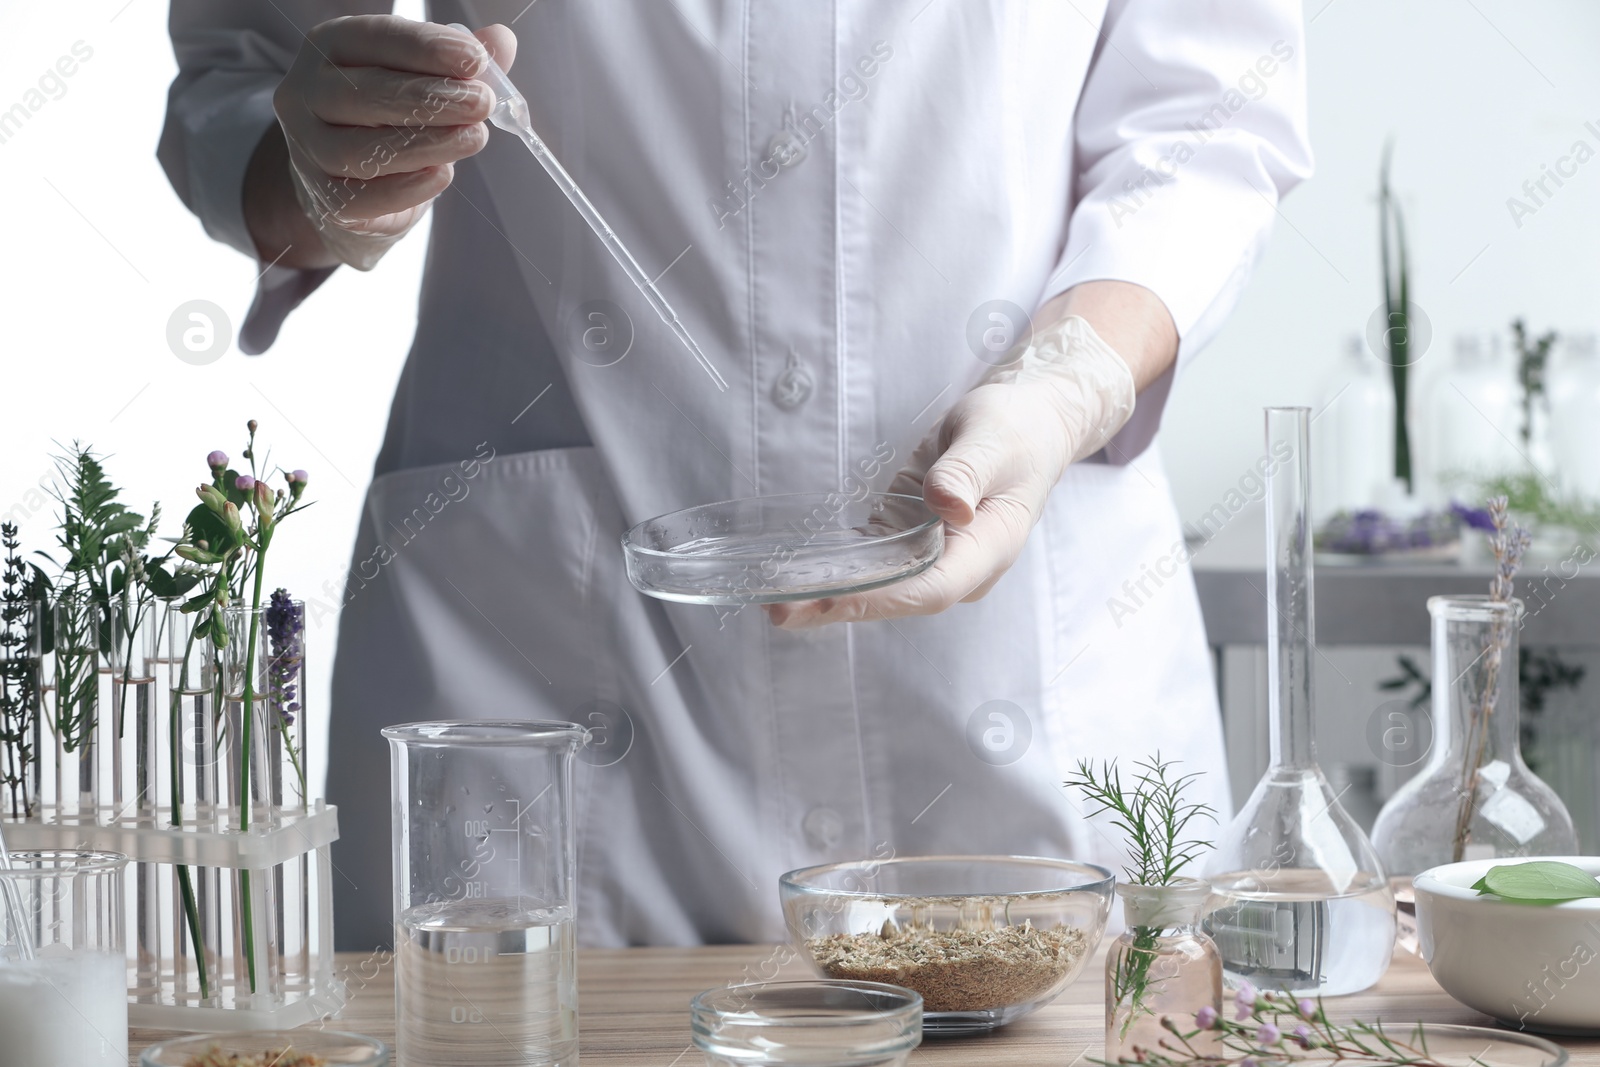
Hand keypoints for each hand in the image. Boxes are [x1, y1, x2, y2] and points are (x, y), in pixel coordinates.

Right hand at [265, 16, 515, 268]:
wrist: (346, 180)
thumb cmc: (385, 116)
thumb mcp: (420, 79)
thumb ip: (457, 63)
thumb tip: (501, 41)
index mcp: (330, 48)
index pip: (372, 38)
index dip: (425, 48)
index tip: (476, 59)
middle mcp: (306, 93)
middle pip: (364, 93)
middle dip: (430, 98)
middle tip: (481, 103)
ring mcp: (308, 148)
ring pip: (360, 150)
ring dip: (425, 143)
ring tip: (474, 138)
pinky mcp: (324, 198)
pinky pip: (363, 197)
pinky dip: (408, 187)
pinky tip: (442, 175)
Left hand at [766, 315, 1137, 628]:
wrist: (1030, 425)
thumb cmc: (1017, 428)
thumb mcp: (994, 438)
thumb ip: (968, 471)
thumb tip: (947, 506)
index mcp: (990, 546)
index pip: (933, 587)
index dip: (882, 598)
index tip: (833, 601)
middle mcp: (962, 565)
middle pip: (899, 597)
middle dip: (841, 607)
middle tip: (779, 612)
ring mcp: (938, 558)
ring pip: (881, 588)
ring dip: (829, 598)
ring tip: (774, 604)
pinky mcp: (915, 543)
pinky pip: (875, 566)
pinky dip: (837, 573)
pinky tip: (795, 578)